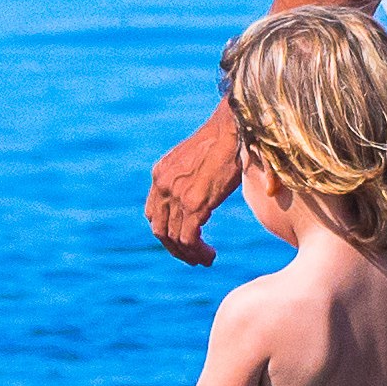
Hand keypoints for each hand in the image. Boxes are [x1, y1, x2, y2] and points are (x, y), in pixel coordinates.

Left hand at [146, 107, 243, 265]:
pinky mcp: (194, 203)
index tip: (183, 240)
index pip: (153, 213)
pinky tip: (210, 255)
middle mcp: (162, 185)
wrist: (233, 126)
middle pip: (159, 229)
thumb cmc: (224, 139)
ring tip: (205, 259)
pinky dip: (197, 251)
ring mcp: (176, 195)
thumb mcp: (196, 158)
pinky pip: (188, 238)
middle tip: (192, 256)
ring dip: (189, 253)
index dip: (166, 231)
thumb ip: (191, 177)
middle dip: (174, 248)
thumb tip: (203, 192)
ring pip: (174, 238)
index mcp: (160, 173)